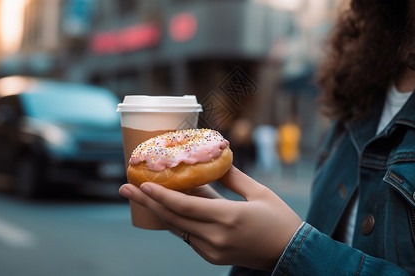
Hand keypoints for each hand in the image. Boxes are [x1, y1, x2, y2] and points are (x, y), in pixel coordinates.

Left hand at [119, 166, 301, 270]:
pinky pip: (187, 236)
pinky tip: (165, 207)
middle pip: (173, 218)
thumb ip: (232, 177)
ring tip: (139, 196)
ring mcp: (212, 250)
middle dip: (146, 203)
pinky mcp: (212, 256)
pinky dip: (175, 220)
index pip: (186, 206)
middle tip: (124, 189)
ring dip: (158, 211)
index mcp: (228, 218)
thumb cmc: (279, 219)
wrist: (290, 253)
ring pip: (177, 228)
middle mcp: (215, 237)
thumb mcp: (258, 192)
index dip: (161, 196)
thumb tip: (214, 159)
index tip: (141, 185)